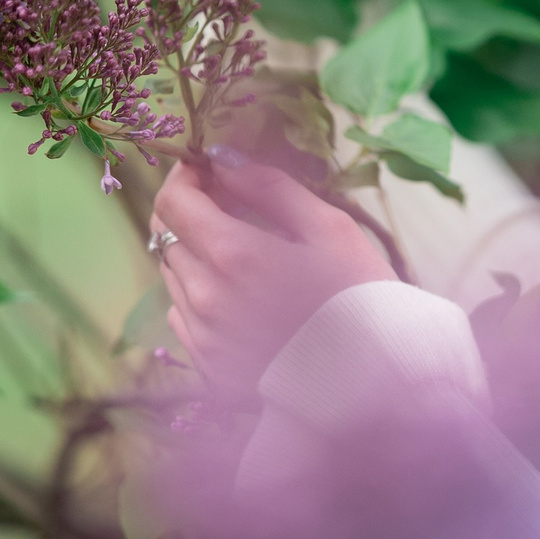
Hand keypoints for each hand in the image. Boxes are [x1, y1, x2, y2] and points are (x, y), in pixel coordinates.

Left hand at [150, 153, 398, 395]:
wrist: (373, 382)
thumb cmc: (359, 296)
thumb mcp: (327, 228)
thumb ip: (270, 186)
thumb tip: (222, 157)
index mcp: (233, 255)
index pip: (174, 201)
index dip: (186, 175)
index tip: (208, 167)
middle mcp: (205, 296)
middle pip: (166, 234)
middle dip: (190, 208)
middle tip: (227, 201)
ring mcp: (203, 336)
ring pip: (173, 274)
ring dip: (194, 250)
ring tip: (240, 248)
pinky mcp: (208, 366)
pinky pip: (181, 315)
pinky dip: (198, 293)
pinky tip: (238, 293)